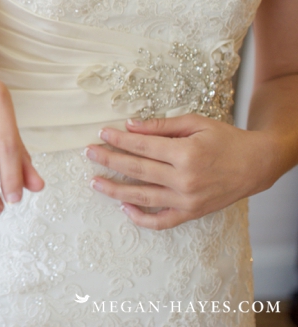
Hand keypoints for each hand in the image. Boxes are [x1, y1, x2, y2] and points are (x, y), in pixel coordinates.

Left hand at [86, 114, 274, 229]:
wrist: (256, 164)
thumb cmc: (226, 140)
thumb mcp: (196, 123)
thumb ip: (161, 126)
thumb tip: (130, 126)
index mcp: (186, 153)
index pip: (142, 146)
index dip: (118, 140)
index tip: (101, 133)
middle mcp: (184, 179)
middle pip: (136, 170)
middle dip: (109, 160)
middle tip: (89, 153)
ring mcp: (187, 200)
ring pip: (142, 196)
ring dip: (114, 190)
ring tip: (94, 182)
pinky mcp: (191, 213)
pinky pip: (161, 221)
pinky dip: (140, 218)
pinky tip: (124, 207)